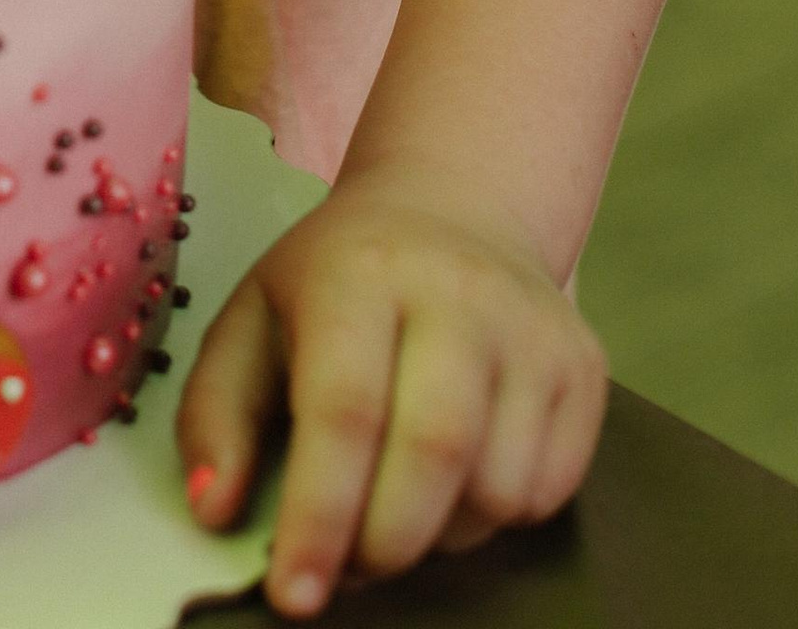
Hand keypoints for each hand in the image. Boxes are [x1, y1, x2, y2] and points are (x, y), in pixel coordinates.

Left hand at [176, 166, 606, 607]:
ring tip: (399, 505)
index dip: (319, 517)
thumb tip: (214, 512)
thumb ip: (216, 415)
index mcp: (360, 270)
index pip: (345, 410)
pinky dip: (496, 518)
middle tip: (348, 570)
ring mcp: (532, 325)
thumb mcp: (252, 319)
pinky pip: (549, 490)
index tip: (294, 595)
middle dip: (383, 543)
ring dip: (439, 536)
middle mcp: (458, 288)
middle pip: (434, 453)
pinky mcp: (583, 363)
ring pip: (498, 488)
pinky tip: (457, 479)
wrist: (452, 208)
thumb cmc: (335, 281)